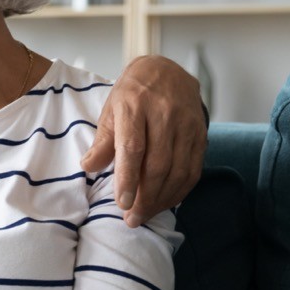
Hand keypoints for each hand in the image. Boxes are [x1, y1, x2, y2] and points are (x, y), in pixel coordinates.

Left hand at [81, 54, 205, 226]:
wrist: (166, 70)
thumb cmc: (132, 94)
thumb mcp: (111, 110)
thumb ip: (102, 141)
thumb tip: (88, 167)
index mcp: (135, 105)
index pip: (133, 147)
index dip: (128, 178)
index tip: (122, 204)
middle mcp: (165, 114)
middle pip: (158, 164)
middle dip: (145, 197)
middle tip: (132, 219)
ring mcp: (187, 124)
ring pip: (178, 170)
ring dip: (162, 199)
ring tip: (145, 215)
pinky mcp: (202, 133)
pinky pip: (193, 169)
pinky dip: (180, 191)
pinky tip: (166, 202)